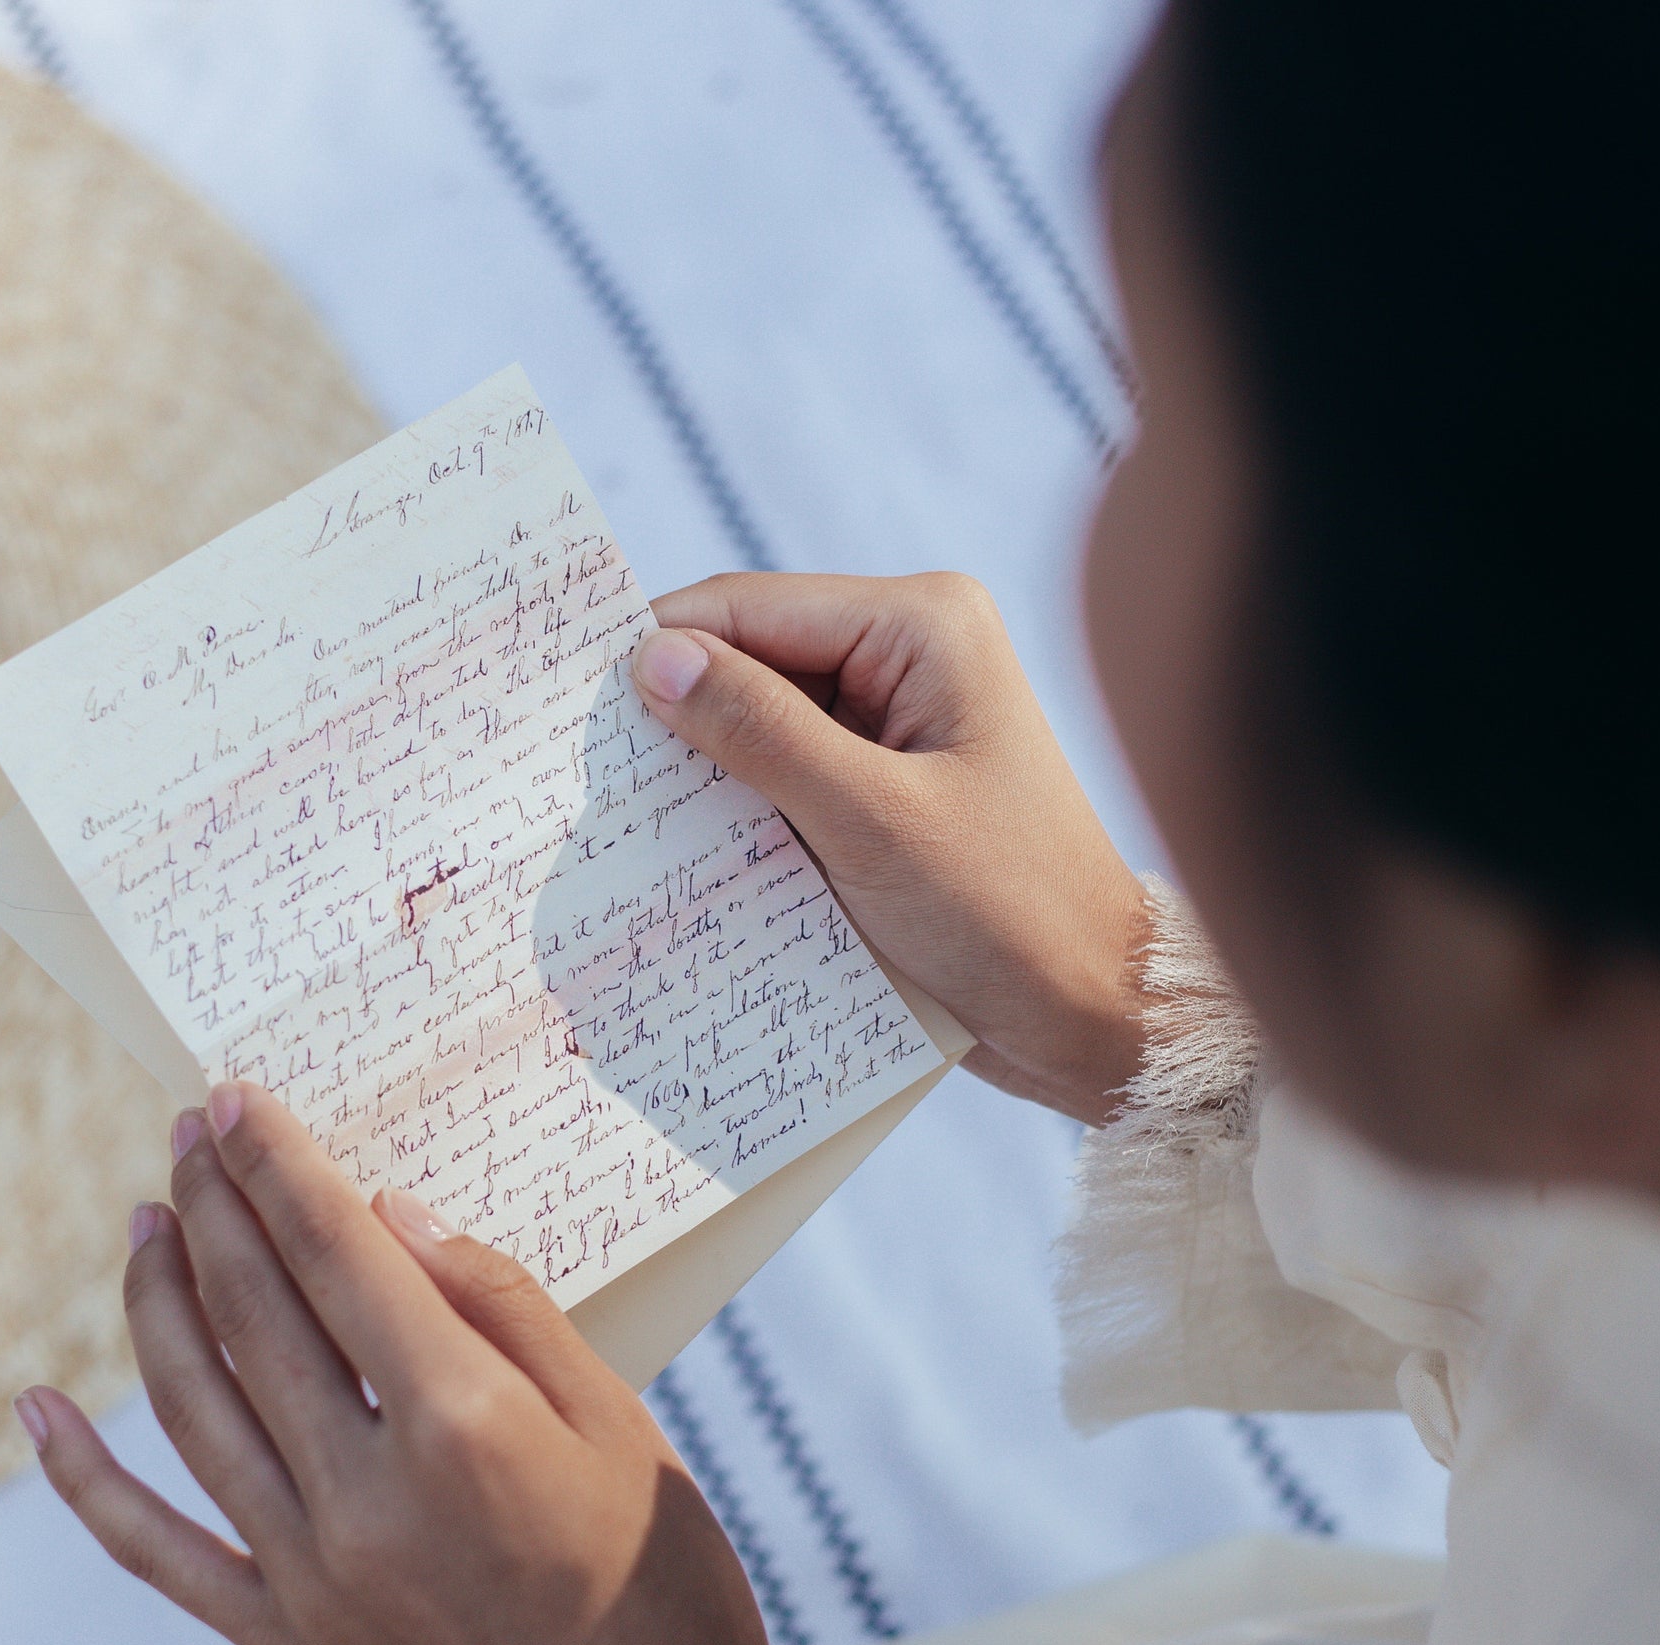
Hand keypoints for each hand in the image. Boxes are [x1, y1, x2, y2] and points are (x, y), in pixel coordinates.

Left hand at [16, 1080, 845, 1644]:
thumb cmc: (667, 1587)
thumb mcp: (619, 1421)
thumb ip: (502, 1308)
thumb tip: (391, 1219)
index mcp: (463, 1427)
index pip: (339, 1256)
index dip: (282, 1164)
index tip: (238, 1097)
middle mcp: (367, 1500)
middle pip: (256, 1313)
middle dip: (216, 1205)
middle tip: (189, 1131)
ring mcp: (314, 1584)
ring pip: (194, 1408)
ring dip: (157, 1300)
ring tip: (145, 1221)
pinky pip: (158, 1551)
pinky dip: (86, 1478)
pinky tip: (36, 1408)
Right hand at [634, 572, 1148, 1123]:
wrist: (1091, 1018)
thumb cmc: (1008, 915)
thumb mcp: (872, 822)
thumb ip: (761, 734)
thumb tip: (652, 659)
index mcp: (922, 627)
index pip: (749, 611)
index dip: (657, 652)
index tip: (569, 708)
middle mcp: (908, 657)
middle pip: (749, 665)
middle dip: (676, 722)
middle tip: (586, 781)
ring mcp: (896, 727)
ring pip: (757, 729)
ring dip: (702, 779)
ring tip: (626, 829)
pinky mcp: (884, 792)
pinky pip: (784, 784)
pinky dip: (738, 818)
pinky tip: (688, 859)